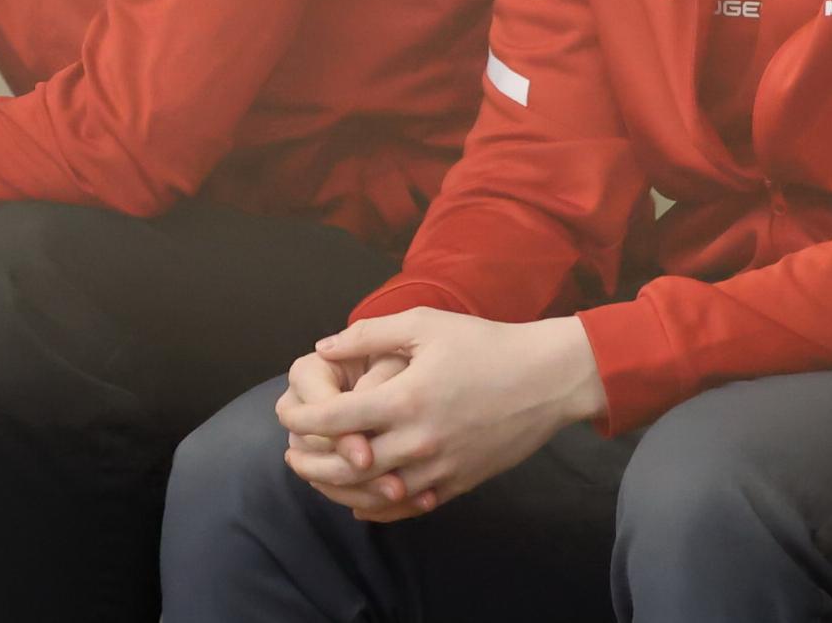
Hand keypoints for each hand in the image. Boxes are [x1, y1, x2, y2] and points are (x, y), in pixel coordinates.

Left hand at [278, 309, 606, 521]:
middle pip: (348, 465)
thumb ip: (370, 334)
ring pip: (373, 493)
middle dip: (312, 461)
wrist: (545, 379)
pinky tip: (359, 500)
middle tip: (290, 454)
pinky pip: (408, 506)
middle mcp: (418, 441)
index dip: (303, 419)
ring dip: (337, 488)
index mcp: (406, 398)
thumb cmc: (484, 343)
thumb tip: (324, 346)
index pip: (336, 418)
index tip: (286, 415)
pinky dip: (377, 508)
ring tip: (316, 476)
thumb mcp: (425, 323)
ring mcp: (439, 468)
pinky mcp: (457, 483)